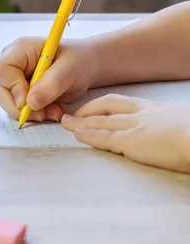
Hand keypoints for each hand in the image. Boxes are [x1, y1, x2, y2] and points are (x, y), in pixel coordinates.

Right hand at [0, 36, 99, 121]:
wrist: (87, 66)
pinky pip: (19, 109)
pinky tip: (52, 110)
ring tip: (54, 111)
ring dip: (30, 113)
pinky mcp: (20, 92)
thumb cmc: (80, 60)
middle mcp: (12, 63)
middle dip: (19, 107)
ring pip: (8, 102)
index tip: (29, 101)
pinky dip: (35, 114)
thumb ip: (51, 85)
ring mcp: (14, 78)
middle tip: (42, 114)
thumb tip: (30, 103)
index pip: (1, 70)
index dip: (11, 87)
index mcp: (20, 50)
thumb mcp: (70, 69)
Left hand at [61, 94, 189, 173]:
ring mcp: (136, 126)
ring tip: (65, 124)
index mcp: (153, 108)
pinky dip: (88, 136)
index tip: (89, 109)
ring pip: (101, 122)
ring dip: (81, 123)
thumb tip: (160, 135)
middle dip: (85, 112)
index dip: (100, 105)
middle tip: (69, 116)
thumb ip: (163, 128)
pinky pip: (104, 137)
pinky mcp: (133, 141)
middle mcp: (141, 114)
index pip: (120, 102)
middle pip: (106, 109)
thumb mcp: (178, 125)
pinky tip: (77, 136)